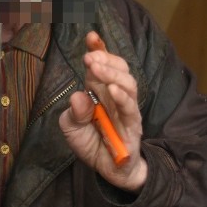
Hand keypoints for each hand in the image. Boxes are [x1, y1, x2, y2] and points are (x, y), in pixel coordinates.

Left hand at [59, 31, 146, 191]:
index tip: (91, 36)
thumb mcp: (72, 128)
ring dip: (111, 73)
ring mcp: (126, 109)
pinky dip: (123, 97)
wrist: (109, 170)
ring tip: (96, 67)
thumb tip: (77, 97)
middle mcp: (114, 95)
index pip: (102, 64)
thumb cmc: (91, 143)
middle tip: (89, 56)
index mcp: (98, 90)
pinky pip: (131, 108)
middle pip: (118, 69)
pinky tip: (113, 90)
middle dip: (104, 58)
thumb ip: (73, 113)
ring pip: (127, 84)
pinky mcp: (134, 125)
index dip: (98, 49)